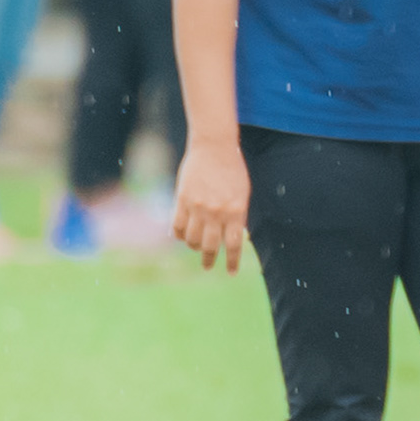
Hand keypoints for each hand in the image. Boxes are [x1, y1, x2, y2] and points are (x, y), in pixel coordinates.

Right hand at [174, 136, 251, 271]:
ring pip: (191, 239)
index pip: (234, 244)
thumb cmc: (232, 170)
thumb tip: (235, 237)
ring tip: (196, 247)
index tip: (230, 273)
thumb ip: (237, 215)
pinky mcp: (181, 200)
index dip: (232, 261)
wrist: (214, 147)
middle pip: (211, 246)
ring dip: (193, 246)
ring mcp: (197, 207)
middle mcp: (217, 212)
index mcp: (236, 211)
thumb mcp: (242, 193)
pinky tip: (180, 237)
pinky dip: (178, 235)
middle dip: (210, 260)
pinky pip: (176, 226)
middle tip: (208, 267)